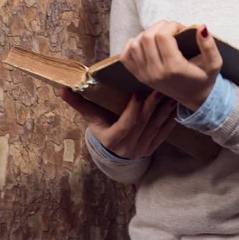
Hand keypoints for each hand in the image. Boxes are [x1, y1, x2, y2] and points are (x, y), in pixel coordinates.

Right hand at [59, 88, 177, 158]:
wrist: (113, 152)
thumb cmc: (102, 129)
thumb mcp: (92, 118)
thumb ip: (79, 103)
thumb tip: (62, 89)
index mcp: (112, 140)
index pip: (125, 125)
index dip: (133, 110)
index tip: (138, 93)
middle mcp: (129, 148)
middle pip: (143, 124)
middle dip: (152, 106)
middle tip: (159, 87)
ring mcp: (143, 149)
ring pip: (156, 128)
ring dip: (165, 110)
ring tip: (170, 93)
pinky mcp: (153, 147)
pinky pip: (164, 133)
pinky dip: (170, 119)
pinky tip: (176, 106)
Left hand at [121, 21, 222, 110]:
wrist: (194, 98)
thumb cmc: (204, 78)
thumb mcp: (214, 64)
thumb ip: (209, 46)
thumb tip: (201, 27)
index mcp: (174, 68)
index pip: (162, 36)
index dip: (172, 26)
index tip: (181, 29)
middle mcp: (156, 72)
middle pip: (147, 37)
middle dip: (160, 27)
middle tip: (172, 31)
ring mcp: (145, 75)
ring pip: (135, 44)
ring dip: (147, 34)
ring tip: (161, 37)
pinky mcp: (139, 76)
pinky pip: (126, 56)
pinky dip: (132, 45)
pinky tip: (146, 45)